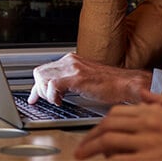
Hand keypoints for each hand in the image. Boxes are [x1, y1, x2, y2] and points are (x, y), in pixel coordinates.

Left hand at [27, 53, 151, 105]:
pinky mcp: (77, 78)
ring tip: (56, 101)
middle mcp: (70, 61)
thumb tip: (57, 92)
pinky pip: (53, 85)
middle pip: (39, 72)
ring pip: (42, 77)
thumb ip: (70, 82)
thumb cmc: (111, 84)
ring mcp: (73, 68)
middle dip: (38, 89)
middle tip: (45, 101)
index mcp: (72, 60)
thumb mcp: (85, 80)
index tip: (34, 97)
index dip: (37, 85)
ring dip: (45, 93)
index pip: (45, 69)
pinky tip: (61, 102)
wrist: (127, 83)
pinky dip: (52, 96)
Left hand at [75, 91, 161, 159]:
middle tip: (80, 150)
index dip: (100, 125)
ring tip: (83, 157)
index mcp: (153, 114)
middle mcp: (149, 126)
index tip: (93, 134)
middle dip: (89, 138)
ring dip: (92, 150)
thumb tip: (142, 93)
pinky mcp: (151, 160)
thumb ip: (161, 101)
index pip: (116, 114)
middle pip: (108, 127)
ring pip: (110, 143)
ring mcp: (149, 144)